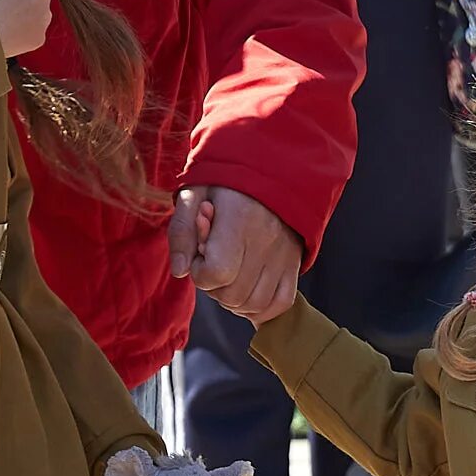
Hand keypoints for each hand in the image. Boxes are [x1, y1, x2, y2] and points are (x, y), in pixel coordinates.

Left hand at [172, 184, 300, 321]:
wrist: (274, 167)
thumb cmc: (226, 180)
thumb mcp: (194, 192)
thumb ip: (182, 230)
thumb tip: (180, 271)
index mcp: (239, 219)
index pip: (216, 272)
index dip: (200, 271)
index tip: (201, 253)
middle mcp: (266, 240)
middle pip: (232, 294)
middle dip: (214, 286)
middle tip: (214, 261)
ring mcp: (284, 255)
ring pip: (254, 304)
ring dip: (233, 299)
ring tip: (229, 275)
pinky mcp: (295, 263)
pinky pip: (280, 303)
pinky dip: (260, 307)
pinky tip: (246, 291)